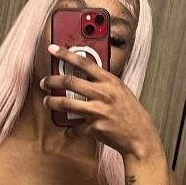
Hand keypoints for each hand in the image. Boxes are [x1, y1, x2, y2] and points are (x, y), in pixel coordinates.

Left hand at [41, 44, 161, 159]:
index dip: (65, 54)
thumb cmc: (131, 113)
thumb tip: (84, 76)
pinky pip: (76, 127)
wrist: (140, 136)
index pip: (84, 62)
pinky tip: (69, 129)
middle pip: (70, 81)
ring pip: (67, 103)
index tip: (52, 49)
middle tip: (45, 82)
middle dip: (52, 80)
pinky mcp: (94, 127)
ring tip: (47, 102)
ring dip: (52, 102)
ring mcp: (98, 110)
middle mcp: (103, 93)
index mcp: (110, 81)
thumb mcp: (120, 90)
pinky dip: (70, 129)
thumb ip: (104, 83)